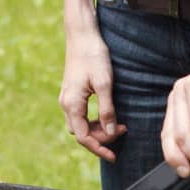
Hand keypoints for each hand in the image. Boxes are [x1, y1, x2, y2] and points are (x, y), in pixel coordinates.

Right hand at [59, 29, 125, 160]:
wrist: (82, 34)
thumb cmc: (93, 55)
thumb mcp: (104, 83)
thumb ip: (107, 109)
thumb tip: (111, 131)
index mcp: (72, 104)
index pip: (83, 137)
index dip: (99, 148)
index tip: (114, 156)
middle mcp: (66, 103)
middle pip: (81, 133)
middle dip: (100, 138)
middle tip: (123, 131)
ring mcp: (67, 97)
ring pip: (79, 124)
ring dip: (97, 129)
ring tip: (118, 125)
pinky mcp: (71, 92)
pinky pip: (79, 114)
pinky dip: (92, 120)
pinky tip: (106, 116)